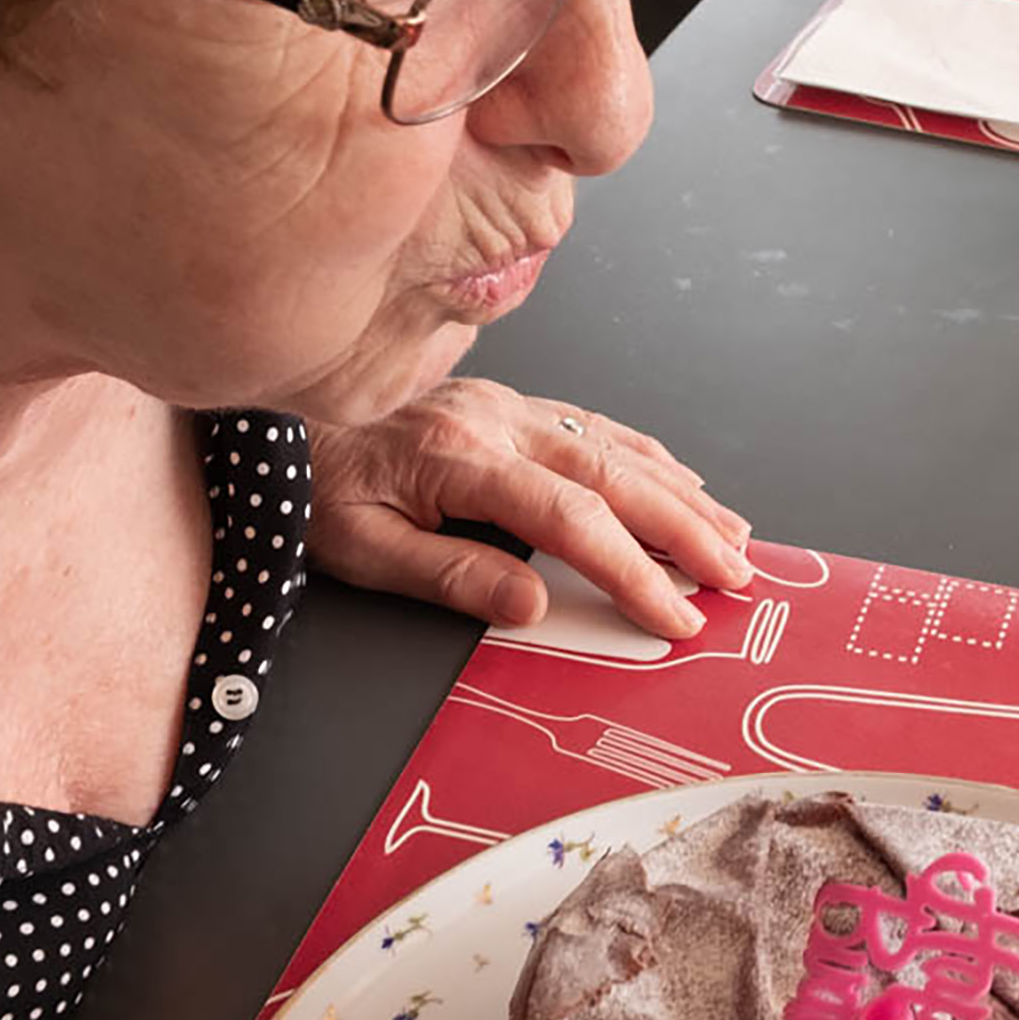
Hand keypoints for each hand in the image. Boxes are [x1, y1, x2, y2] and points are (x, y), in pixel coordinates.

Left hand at [307, 377, 752, 638]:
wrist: (282, 416)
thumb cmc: (315, 486)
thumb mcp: (359, 547)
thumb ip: (447, 574)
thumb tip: (531, 604)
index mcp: (462, 458)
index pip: (571, 519)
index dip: (633, 570)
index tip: (675, 615)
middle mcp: (497, 421)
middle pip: (615, 476)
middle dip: (685, 530)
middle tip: (736, 577)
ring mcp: (509, 407)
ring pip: (617, 448)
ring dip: (682, 494)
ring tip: (734, 537)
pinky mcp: (509, 405)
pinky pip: (597, 426)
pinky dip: (650, 457)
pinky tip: (683, 481)